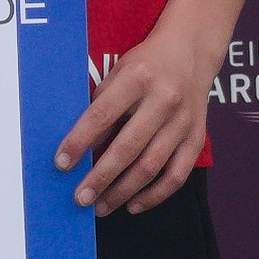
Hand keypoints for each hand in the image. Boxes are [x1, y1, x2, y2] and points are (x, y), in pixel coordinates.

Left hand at [58, 24, 216, 213]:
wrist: (191, 51)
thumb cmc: (146, 65)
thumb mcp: (118, 72)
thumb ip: (101, 105)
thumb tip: (80, 147)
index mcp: (138, 78)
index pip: (102, 114)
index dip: (79, 141)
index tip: (61, 163)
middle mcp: (164, 99)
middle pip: (128, 147)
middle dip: (100, 177)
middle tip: (80, 198)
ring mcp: (183, 120)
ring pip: (152, 165)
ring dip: (123, 191)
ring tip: (101, 206)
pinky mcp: (196, 136)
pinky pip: (177, 174)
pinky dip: (155, 194)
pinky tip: (134, 204)